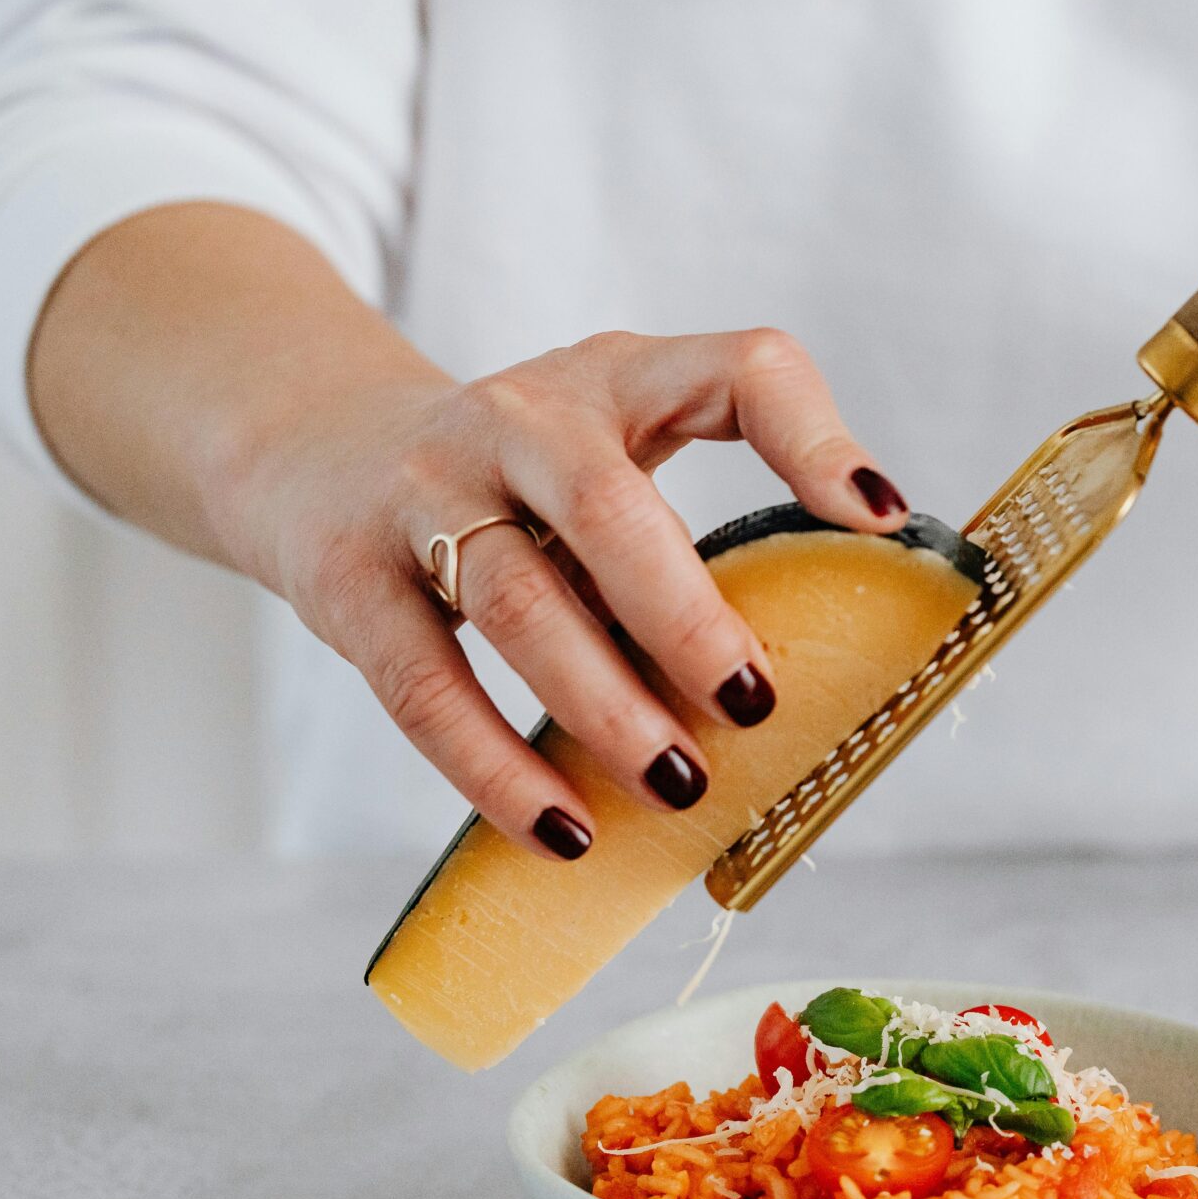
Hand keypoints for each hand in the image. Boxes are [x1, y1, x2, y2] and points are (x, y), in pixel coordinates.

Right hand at [222, 328, 908, 858]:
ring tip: (677, 786)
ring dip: (602, 704)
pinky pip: (424, 685)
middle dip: (685, 615)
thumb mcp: (617, 449)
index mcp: (616, 380)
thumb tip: (856, 641)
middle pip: (607, 504)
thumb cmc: (517, 479)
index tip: (880, 523)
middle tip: (754, 705)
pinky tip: (563, 828)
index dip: (814, 438)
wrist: (317, 453)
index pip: (737, 369)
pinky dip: (495, 766)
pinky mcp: (349, 578)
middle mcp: (518, 419)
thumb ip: (719, 508)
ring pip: (515, 600)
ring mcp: (424, 492)